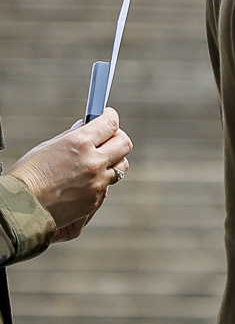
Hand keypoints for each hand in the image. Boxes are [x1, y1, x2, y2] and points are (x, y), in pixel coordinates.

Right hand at [10, 108, 131, 236]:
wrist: (19, 207)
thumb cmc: (28, 174)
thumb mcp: (48, 147)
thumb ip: (73, 136)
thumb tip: (87, 126)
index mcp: (80, 143)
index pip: (110, 123)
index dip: (110, 117)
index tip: (108, 116)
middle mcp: (93, 162)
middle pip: (124, 144)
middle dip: (117, 138)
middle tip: (108, 138)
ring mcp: (97, 182)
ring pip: (121, 166)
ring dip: (113, 161)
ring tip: (99, 161)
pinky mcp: (95, 200)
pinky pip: (107, 186)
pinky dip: (100, 181)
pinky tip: (84, 181)